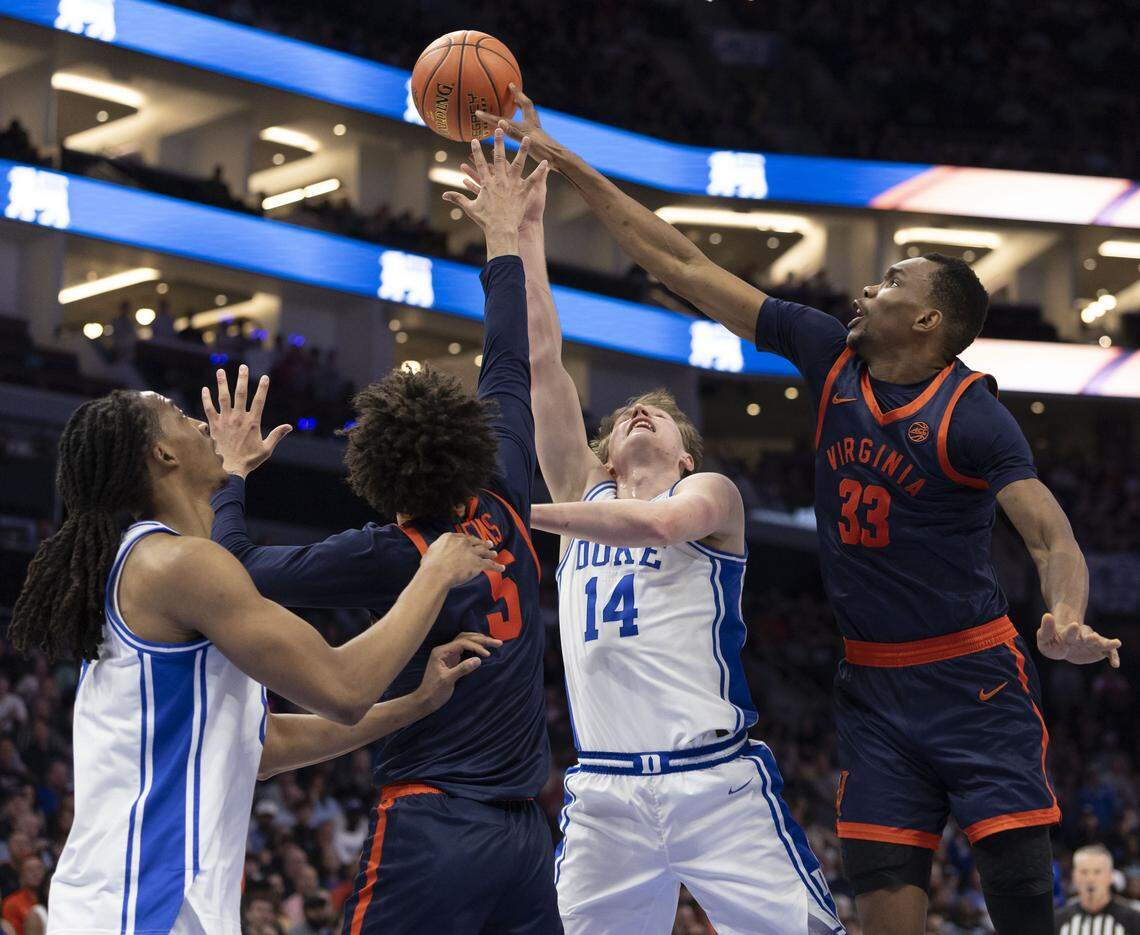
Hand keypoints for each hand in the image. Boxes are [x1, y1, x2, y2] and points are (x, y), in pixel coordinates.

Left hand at [201, 364, 291, 477]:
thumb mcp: (267, 449)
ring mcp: (225, 421)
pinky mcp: (214, 426)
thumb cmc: (249, 460)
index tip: (265, 377)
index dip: (263, 388)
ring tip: (221, 371)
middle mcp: (238, 418)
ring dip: (222, 383)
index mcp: (253, 422)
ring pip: (223, 398)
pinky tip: (205, 389)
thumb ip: (277, 435)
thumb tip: (289, 426)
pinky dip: (206, 399)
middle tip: (243, 367)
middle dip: (242, 379)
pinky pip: (209, 409)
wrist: (230, 468)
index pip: (259, 401)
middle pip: (241, 394)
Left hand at [413, 632, 501, 711]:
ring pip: (466, 641)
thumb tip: (479, 660)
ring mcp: (448, 654)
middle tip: (498, 643)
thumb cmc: (434, 691)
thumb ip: (462, 669)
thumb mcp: (448, 680)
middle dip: (482, 639)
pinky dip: (476, 647)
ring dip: (480, 641)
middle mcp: (444, 649)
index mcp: (441, 651)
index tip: (487, 654)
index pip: (462, 643)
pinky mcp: (452, 660)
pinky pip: (466, 649)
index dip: (476, 647)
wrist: (425, 700)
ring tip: (494, 643)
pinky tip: (484, 648)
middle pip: (465, 638)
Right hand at [421, 533, 504, 586]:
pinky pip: (490, 564)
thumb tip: (432, 554)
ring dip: (490, 552)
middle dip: (483, 543)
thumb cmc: (429, 566)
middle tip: (489, 544)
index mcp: (450, 538)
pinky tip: (502, 568)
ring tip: (494, 553)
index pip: (462, 537)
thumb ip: (435, 551)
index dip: (469, 540)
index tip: (471, 541)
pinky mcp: (478, 563)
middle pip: (475, 542)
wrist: (437, 573)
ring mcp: (472, 552)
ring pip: (484, 551)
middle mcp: (463, 543)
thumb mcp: (429, 553)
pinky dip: (497, 567)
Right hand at [442, 128, 548, 258]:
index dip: (477, 151)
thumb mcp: (470, 208)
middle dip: (499, 141)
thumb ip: (458, 198)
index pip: (480, 164)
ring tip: (527, 138)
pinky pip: (533, 179)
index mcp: (487, 183)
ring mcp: (512, 185)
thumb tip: (444, 195)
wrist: (501, 231)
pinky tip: (546, 163)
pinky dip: (540, 171)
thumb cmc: (485, 221)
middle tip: (499, 128)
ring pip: (518, 163)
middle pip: (499, 157)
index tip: (475, 139)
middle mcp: (499, 180)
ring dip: (523, 150)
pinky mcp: (522, 192)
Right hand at [476, 85, 562, 168]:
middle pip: (525, 105)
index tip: (477, 113)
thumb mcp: (527, 142)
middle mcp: (531, 124)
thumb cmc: (544, 151)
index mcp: (526, 125)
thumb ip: (513, 132)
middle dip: (517, 95)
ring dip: (522, 105)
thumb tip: (500, 122)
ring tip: (516, 101)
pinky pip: (530, 123)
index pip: (504, 120)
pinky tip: (523, 124)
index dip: (490, 117)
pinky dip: (525, 119)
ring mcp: (536, 130)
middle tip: (511, 87)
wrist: (559, 159)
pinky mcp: (538, 137)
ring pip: (528, 113)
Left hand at [1037, 612, 1120, 666]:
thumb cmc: (1053, 641)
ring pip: (1101, 642)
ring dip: (1107, 643)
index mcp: (1069, 633)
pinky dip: (1113, 657)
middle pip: (1087, 635)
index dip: (1072, 630)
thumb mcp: (1044, 637)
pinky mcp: (1099, 651)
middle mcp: (1082, 636)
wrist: (1062, 646)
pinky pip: (1109, 653)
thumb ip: (1046, 629)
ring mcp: (1092, 643)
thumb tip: (1047, 615)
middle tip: (1093, 637)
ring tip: (1116, 643)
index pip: (1070, 631)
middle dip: (1090, 636)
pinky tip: (1115, 664)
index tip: (1074, 625)